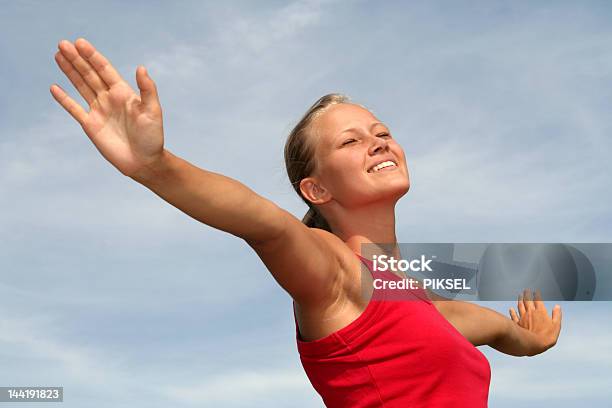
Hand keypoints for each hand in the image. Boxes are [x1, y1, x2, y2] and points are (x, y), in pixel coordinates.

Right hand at [50, 38, 163, 177]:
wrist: (144, 162)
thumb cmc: (153, 137)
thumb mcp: (153, 111)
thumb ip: (147, 89)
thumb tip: (141, 67)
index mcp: (124, 92)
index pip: (104, 69)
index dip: (92, 56)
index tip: (80, 42)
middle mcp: (109, 98)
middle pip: (89, 74)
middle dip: (77, 59)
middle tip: (62, 43)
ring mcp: (99, 111)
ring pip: (81, 86)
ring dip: (70, 71)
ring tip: (58, 54)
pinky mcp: (91, 125)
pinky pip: (74, 109)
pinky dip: (64, 99)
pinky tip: (54, 88)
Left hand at [509, 288, 561, 355]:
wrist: (533, 344)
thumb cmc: (546, 337)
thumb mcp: (556, 326)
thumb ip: (557, 315)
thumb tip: (557, 307)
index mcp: (541, 312)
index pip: (538, 300)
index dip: (536, 295)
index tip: (535, 291)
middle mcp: (531, 312)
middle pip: (528, 301)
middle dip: (527, 295)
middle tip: (525, 290)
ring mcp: (523, 317)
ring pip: (520, 306)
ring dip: (520, 300)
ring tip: (519, 295)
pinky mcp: (517, 323)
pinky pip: (514, 316)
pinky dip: (512, 312)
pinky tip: (511, 309)